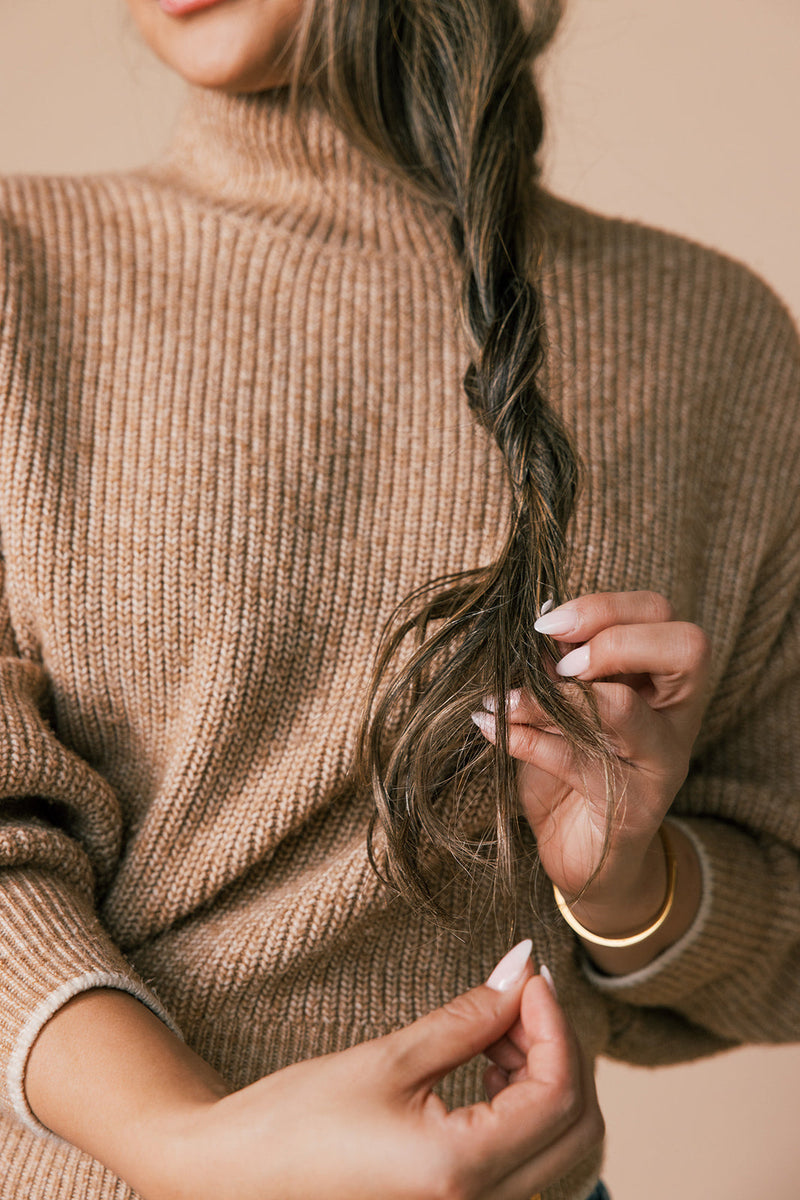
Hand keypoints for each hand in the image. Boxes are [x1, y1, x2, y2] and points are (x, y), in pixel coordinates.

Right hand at [153, 950, 601, 1199]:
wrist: (234, 1180)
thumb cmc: (294, 1124)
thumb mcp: (387, 1059)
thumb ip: (469, 1017)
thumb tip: (522, 968)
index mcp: (460, 1173)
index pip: (559, 1095)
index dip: (553, 1024)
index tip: (526, 976)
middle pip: (578, 1130)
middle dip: (559, 1052)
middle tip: (515, 998)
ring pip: (562, 1150)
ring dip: (546, 1081)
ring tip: (494, 1031)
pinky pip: (530, 1167)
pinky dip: (525, 1113)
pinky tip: (486, 1072)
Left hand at [472, 591, 709, 933]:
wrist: (582, 854)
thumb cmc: (572, 768)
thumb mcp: (563, 705)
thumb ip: (557, 665)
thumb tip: (536, 612)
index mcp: (664, 678)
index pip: (661, 615)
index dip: (606, 609)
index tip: (546, 625)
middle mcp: (675, 716)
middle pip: (685, 646)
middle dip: (610, 639)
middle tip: (556, 664)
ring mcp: (660, 763)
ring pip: (621, 708)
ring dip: (549, 698)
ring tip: (502, 700)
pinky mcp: (632, 808)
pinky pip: (577, 761)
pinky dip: (524, 740)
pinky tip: (488, 729)